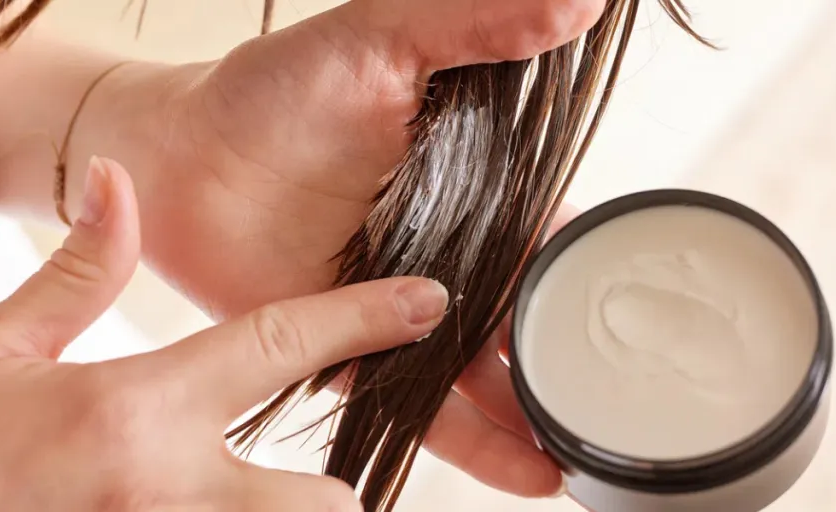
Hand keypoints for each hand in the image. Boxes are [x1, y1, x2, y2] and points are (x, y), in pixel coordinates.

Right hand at [0, 157, 448, 511]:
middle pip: (326, 500)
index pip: (279, 347)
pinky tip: (177, 510)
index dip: (364, 317)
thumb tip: (122, 186)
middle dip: (332, 485)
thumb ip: (78, 273)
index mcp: (131, 410)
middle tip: (304, 471)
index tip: (421, 305)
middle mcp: (161, 495)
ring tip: (236, 497)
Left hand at [130, 0, 598, 498]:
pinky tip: (532, 473)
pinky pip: (425, 405)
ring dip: (544, 410)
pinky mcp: (356, 352)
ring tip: (601, 450)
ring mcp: (402, 307)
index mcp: (468, 181)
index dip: (603, 264)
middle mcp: (446, 251)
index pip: (555, 228)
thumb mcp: (380, 40)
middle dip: (583, 353)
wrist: (178, 160)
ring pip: (491, 368)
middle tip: (643, 398)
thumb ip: (474, 26)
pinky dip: (477, 442)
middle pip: (534, 311)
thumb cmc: (270, 91)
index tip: (658, 300)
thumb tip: (579, 3)